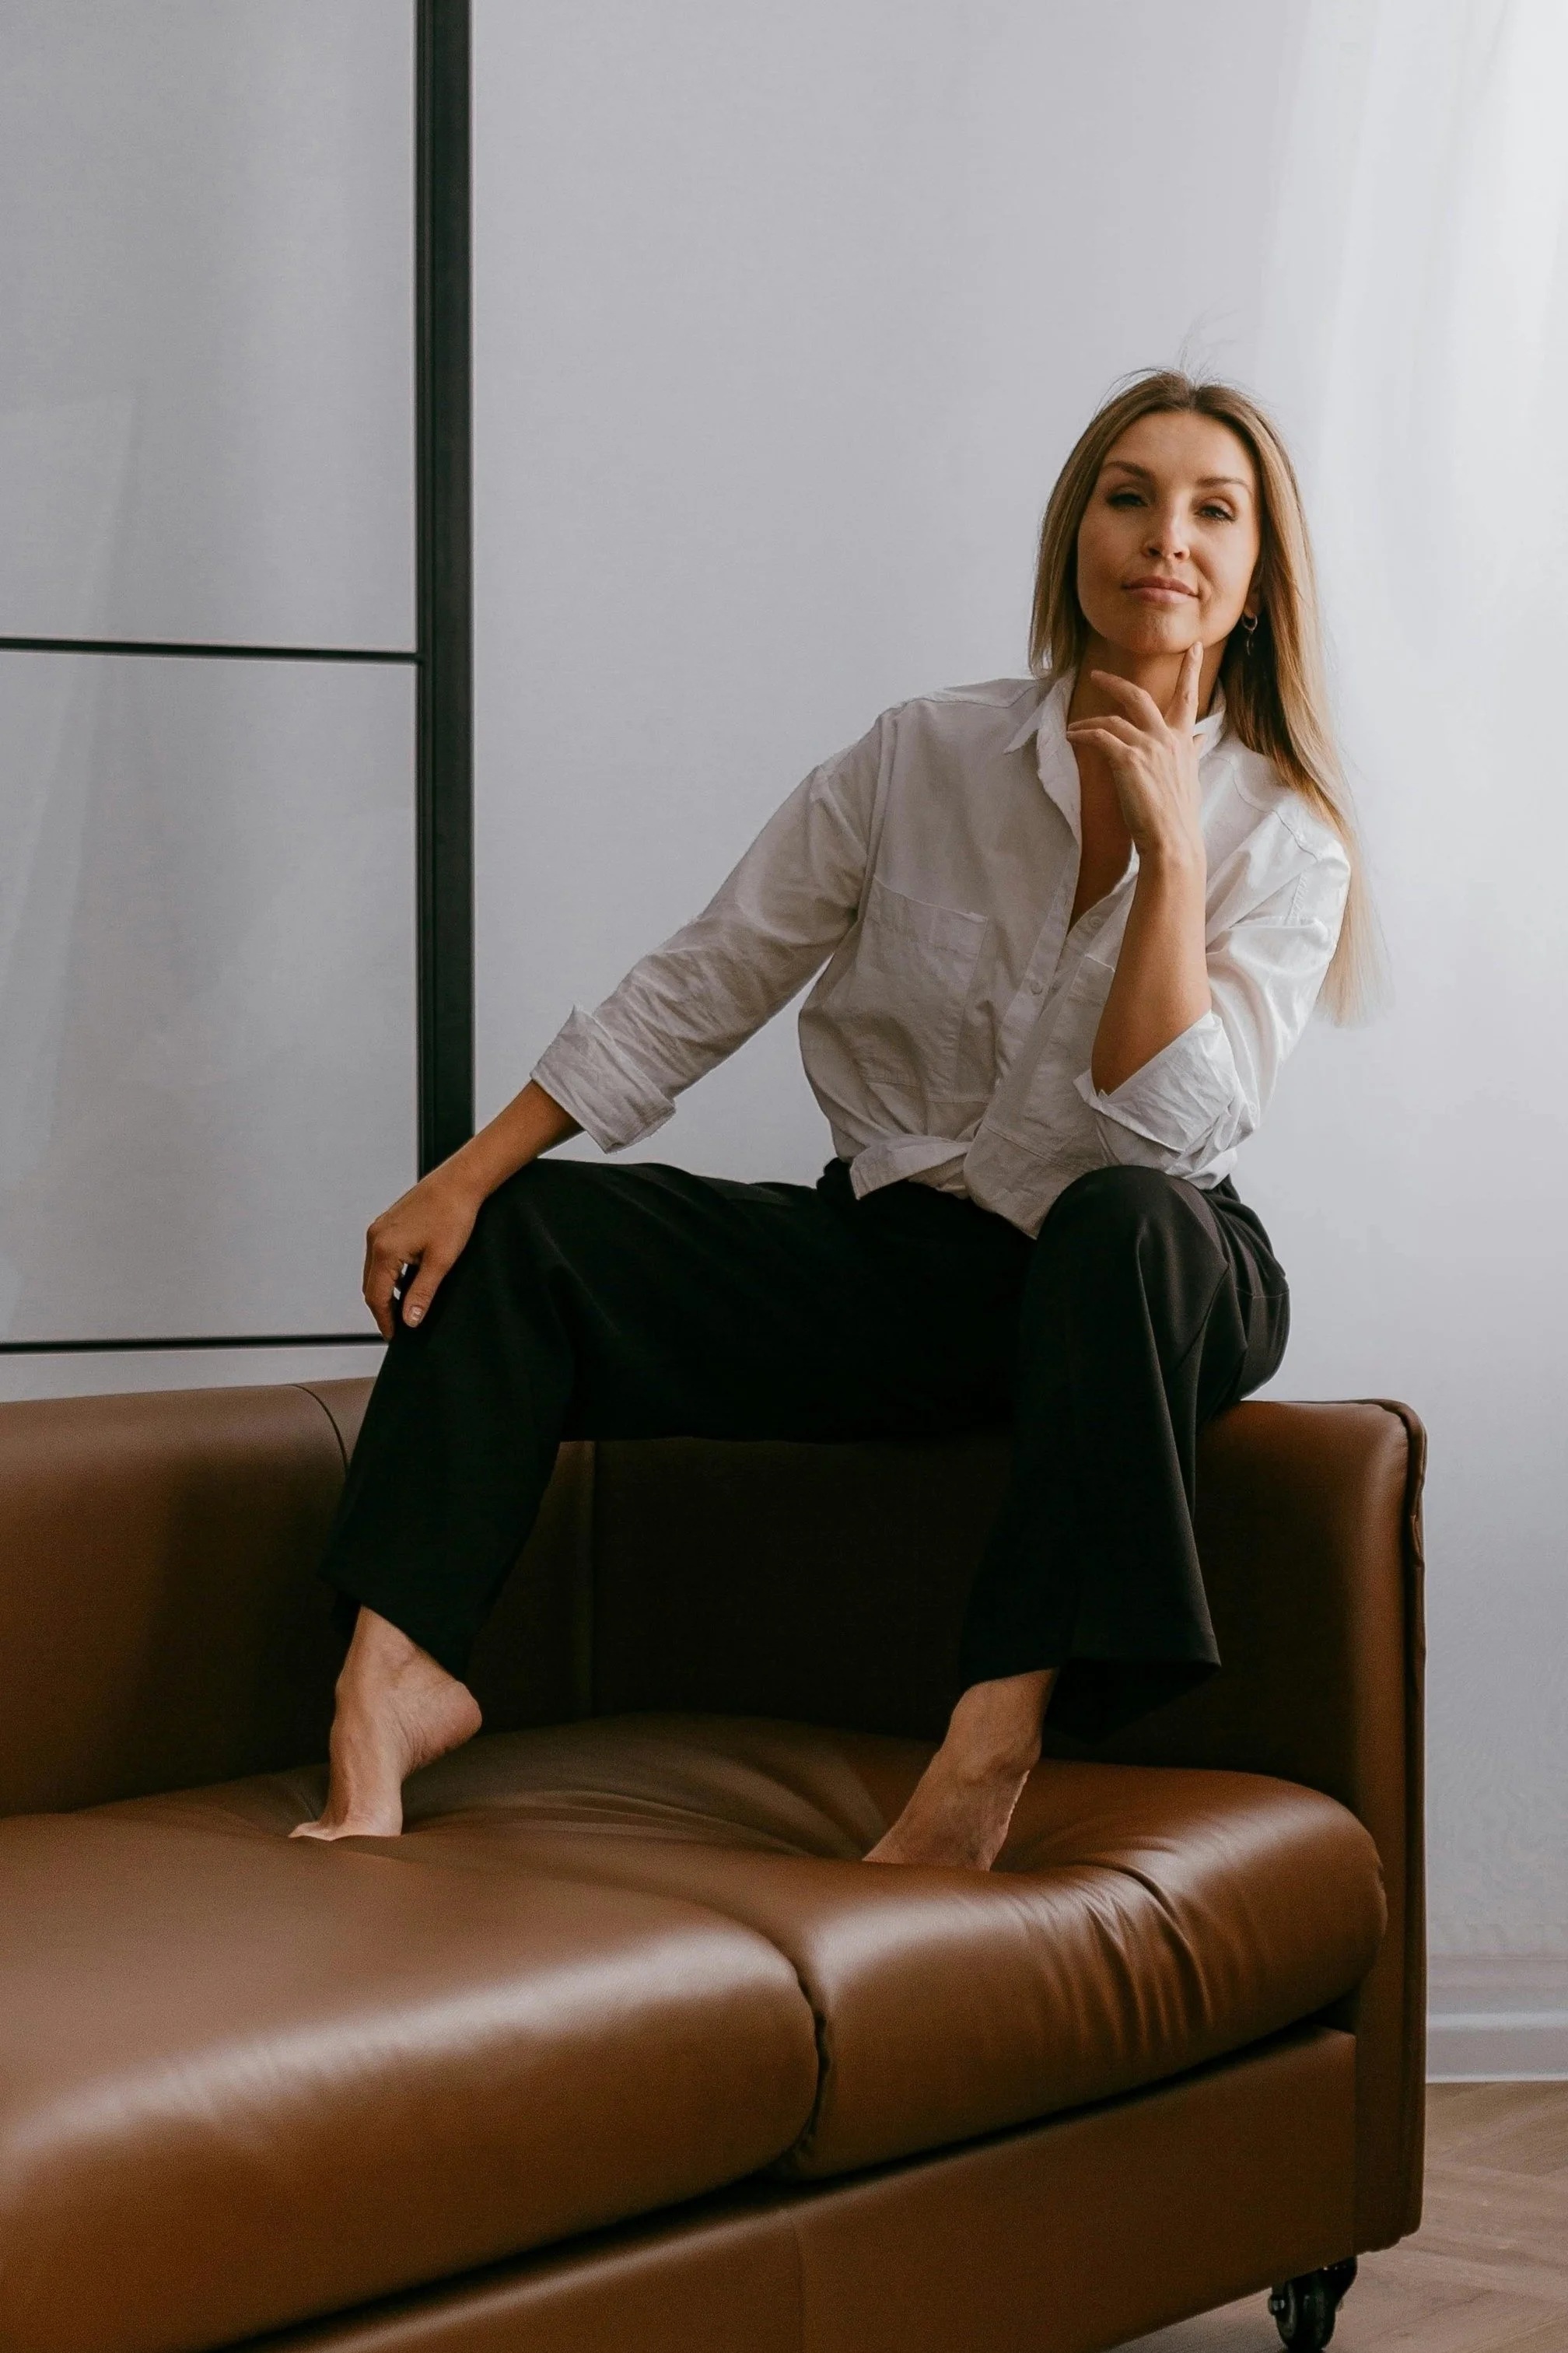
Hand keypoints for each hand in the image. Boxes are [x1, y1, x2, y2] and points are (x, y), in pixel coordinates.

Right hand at [362, 1167, 483, 1338]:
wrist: (460, 1181)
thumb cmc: (453, 1215)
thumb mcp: (440, 1261)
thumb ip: (422, 1293)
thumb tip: (409, 1320)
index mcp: (384, 1249)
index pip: (376, 1296)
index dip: (385, 1320)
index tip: (395, 1336)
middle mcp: (376, 1238)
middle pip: (370, 1285)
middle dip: (383, 1308)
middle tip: (399, 1326)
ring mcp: (380, 1228)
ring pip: (374, 1270)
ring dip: (385, 1290)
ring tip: (404, 1307)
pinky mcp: (388, 1222)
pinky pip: (381, 1256)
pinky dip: (389, 1273)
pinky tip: (406, 1280)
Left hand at [1064, 643, 1205, 867]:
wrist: (1173, 841)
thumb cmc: (1179, 815)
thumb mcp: (1190, 777)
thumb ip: (1193, 752)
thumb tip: (1201, 737)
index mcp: (1185, 741)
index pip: (1189, 698)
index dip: (1191, 669)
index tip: (1196, 646)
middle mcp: (1169, 738)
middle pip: (1141, 697)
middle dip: (1116, 683)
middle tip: (1095, 676)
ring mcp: (1149, 746)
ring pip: (1113, 718)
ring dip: (1090, 721)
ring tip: (1076, 727)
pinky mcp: (1128, 759)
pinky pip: (1100, 736)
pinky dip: (1084, 734)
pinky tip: (1074, 737)